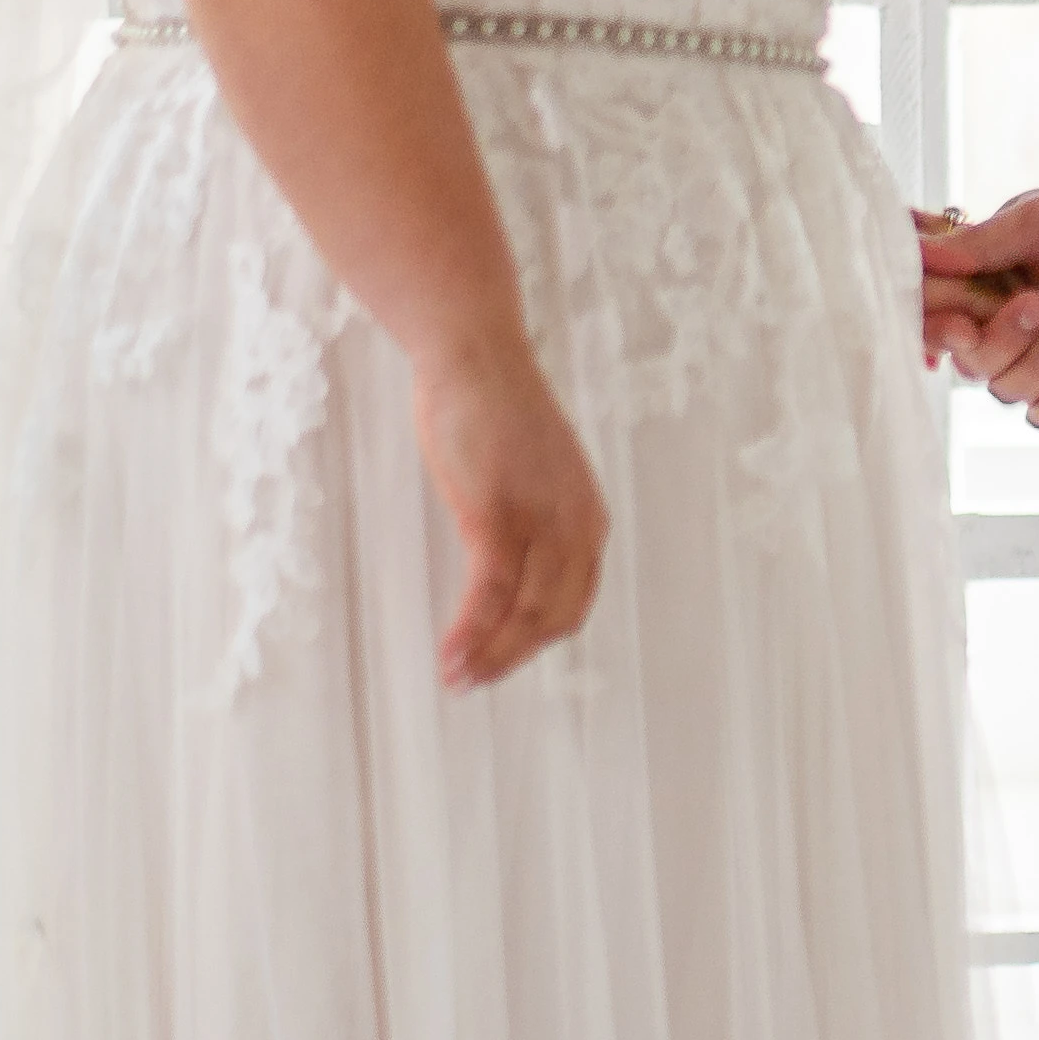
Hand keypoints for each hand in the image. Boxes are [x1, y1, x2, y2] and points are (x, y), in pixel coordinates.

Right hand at [415, 332, 609, 688]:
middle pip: (555, 617)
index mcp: (588, 518)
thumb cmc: (494, 410)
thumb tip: (513, 560)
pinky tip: (451, 652)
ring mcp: (539, 520)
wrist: (474, 356)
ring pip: (524, 613)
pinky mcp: (497, 514)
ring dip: (489, 656)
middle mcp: (575, 524)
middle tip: (474, 682)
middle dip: (513, 658)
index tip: (505, 660)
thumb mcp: (533, 472)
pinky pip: (490, 592)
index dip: (538, 640)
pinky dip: (470, 630)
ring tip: (456, 679)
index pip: (575, 601)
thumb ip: (534, 516)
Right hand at [921, 161, 1038, 425]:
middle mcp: (1000, 320)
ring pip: (1006, 390)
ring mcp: (1038, 352)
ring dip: (1037, 363)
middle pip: (969, 363)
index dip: (938, 329)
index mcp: (978, 280)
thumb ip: (982, 244)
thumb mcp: (1038, 217)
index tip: (960, 321)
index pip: (935, 316)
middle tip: (1038, 303)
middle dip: (999, 341)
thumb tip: (919, 253)